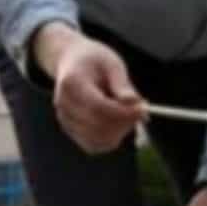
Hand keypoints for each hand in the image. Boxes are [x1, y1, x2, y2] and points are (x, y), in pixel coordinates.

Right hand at [31, 22, 143, 154]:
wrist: (70, 61)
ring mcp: (64, 119)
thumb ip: (122, 84)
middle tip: (141, 111)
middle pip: (97, 126)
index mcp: (72, 83)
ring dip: (119, 133)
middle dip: (124, 123)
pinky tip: (118, 123)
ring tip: (128, 114)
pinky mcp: (69, 129)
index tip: (143, 109)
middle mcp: (63, 104)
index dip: (123, 112)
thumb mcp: (111, 63)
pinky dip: (110, 139)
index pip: (98, 107)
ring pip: (96, 140)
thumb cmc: (93, 59)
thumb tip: (134, 103)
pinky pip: (93, 145)